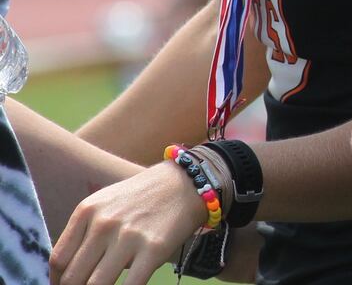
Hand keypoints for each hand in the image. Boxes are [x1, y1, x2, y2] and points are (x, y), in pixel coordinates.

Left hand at [50, 159, 208, 284]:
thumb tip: (68, 275)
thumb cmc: (143, 197)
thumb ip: (85, 234)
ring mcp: (128, 237)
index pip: (58, 260)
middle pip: (73, 278)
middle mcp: (104, 223)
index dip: (57, 282)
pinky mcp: (153, 249)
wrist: (187, 183)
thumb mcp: (106, 204)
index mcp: (87, 211)